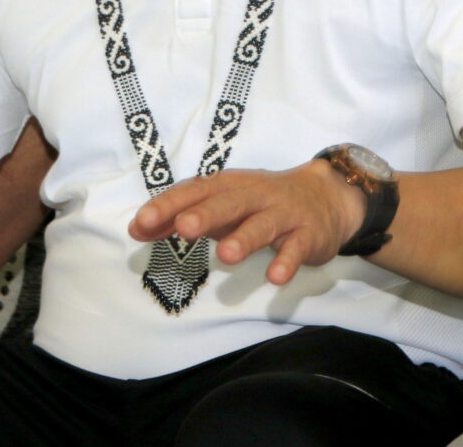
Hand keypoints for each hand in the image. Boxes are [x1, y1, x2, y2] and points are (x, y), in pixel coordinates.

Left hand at [128, 160, 365, 284]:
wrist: (325, 196)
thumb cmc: (259, 203)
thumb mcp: (221, 205)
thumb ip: (181, 217)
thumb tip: (137, 229)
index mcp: (228, 186)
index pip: (195, 190)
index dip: (169, 205)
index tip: (142, 223)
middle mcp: (254, 195)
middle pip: (228, 202)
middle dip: (205, 214)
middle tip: (183, 229)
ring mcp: (283, 213)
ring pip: (262, 224)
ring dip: (245, 238)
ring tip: (225, 256)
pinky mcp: (308, 234)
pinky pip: (297, 248)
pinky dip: (287, 261)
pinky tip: (275, 277)